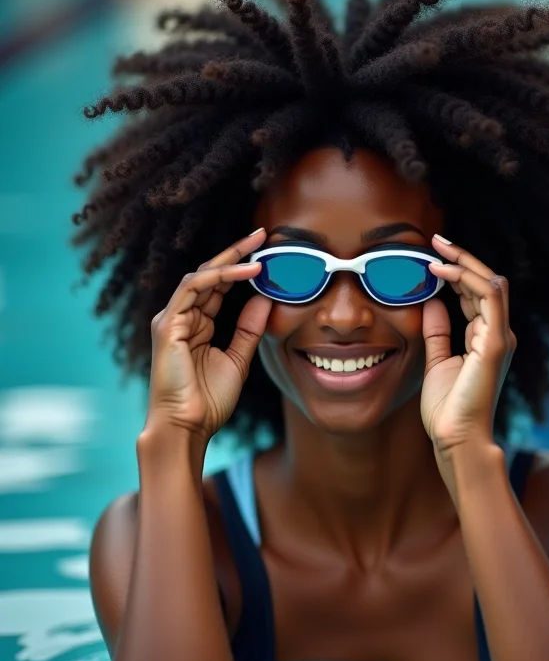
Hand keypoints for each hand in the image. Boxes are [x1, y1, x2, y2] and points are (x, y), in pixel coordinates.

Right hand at [145, 228, 271, 441]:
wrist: (188, 426)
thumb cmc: (209, 400)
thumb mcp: (238, 359)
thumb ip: (249, 329)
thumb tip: (265, 299)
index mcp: (197, 324)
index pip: (219, 286)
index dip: (241, 267)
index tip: (267, 253)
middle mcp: (183, 316)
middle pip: (210, 274)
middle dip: (236, 252)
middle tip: (262, 234)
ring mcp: (172, 319)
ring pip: (201, 276)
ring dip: (230, 260)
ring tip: (258, 250)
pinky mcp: (168, 325)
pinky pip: (192, 289)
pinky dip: (219, 277)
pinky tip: (245, 272)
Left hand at [420, 234, 515, 454]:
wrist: (455, 439)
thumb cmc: (448, 408)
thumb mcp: (437, 361)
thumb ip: (437, 331)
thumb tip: (432, 301)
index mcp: (486, 338)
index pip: (477, 293)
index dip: (457, 271)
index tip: (432, 256)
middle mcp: (498, 334)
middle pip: (487, 282)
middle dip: (462, 258)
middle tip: (436, 240)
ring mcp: (500, 338)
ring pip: (491, 284)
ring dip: (465, 262)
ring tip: (437, 249)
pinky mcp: (495, 344)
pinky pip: (490, 298)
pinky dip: (468, 279)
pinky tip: (443, 272)